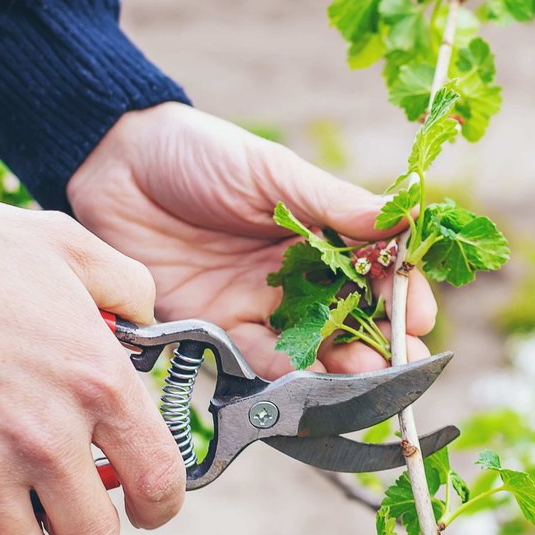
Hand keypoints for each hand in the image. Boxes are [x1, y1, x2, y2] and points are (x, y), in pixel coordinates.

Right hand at [0, 194, 184, 534]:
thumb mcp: (67, 244)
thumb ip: (124, 284)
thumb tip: (146, 319)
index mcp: (99, 382)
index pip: (161, 479)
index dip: (160, 504)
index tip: (148, 506)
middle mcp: (50, 437)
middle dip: (85, 526)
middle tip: (67, 500)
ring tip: (8, 508)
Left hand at [65, 102, 436, 376]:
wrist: (114, 166)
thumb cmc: (199, 154)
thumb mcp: (274, 172)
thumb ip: (336, 204)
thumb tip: (407, 217)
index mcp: (323, 232)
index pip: (378, 271)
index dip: (403, 295)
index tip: (419, 315)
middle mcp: (299, 276)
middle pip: (354, 319)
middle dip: (383, 344)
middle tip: (402, 362)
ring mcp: (260, 306)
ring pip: (315, 348)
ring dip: (344, 367)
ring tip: (365, 378)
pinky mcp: (217, 330)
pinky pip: (259, 361)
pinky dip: (287, 375)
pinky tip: (309, 381)